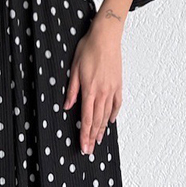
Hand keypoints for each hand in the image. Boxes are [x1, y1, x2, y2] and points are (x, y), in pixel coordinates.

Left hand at [63, 17, 122, 152]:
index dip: (84, 134)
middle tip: (89, 150)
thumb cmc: (88, 49)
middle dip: (92, 137)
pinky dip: (113, 114)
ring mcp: (112, 89)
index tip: (83, 146)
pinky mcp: (118, 84)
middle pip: (97, 120)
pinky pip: (117, 104)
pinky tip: (110, 121)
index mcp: (90, 90)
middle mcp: (102, 92)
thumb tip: (67, 106)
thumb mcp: (74, 68)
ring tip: (98, 140)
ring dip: (102, 129)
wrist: (106, 37)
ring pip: (106, 114)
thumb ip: (71, 90)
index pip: (86, 118)